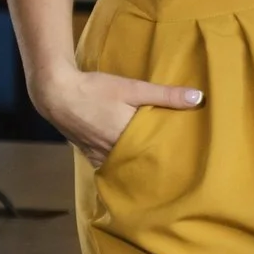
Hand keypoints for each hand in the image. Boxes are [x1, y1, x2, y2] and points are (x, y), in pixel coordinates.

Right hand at [29, 67, 201, 167]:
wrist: (55, 92)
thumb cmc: (96, 90)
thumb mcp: (134, 89)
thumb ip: (166, 95)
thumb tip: (199, 97)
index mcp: (126, 139)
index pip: (154, 154)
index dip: (169, 157)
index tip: (187, 160)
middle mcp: (111, 151)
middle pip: (138, 162)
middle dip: (154, 163)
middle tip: (175, 164)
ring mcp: (96, 153)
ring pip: (122, 163)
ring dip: (136, 163)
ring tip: (155, 164)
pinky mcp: (86, 150)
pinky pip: (106, 162)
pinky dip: (118, 162)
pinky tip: (128, 162)